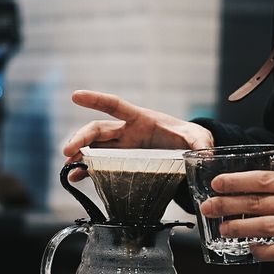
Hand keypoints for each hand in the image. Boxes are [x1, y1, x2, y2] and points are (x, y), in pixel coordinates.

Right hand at [61, 90, 212, 179]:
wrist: (188, 149)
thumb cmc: (190, 138)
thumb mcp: (197, 138)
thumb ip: (200, 143)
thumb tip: (205, 154)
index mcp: (141, 119)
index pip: (115, 106)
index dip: (96, 100)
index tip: (75, 96)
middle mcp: (127, 131)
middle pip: (97, 130)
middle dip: (81, 138)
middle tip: (67, 152)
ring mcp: (122, 147)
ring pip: (94, 148)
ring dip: (79, 156)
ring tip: (67, 167)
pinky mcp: (121, 161)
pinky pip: (99, 165)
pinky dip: (86, 171)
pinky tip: (75, 178)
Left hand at [199, 171, 273, 263]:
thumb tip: (254, 184)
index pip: (263, 180)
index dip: (238, 181)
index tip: (218, 183)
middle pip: (258, 202)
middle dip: (229, 204)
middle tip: (209, 207)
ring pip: (266, 226)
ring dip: (240, 227)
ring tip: (223, 228)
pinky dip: (262, 250)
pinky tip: (250, 249)